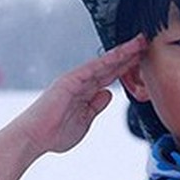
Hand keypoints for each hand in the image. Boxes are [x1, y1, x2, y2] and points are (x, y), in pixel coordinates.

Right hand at [13, 35, 145, 154]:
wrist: (34, 137)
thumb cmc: (54, 133)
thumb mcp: (84, 121)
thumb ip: (95, 107)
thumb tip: (107, 94)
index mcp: (86, 92)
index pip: (111, 76)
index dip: (127, 67)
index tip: (143, 59)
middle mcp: (81, 82)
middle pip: (110, 66)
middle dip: (129, 55)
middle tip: (146, 42)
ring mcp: (75, 80)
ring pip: (104, 63)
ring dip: (122, 53)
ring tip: (139, 43)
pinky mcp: (69, 81)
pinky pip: (92, 68)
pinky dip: (107, 60)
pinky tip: (121, 53)